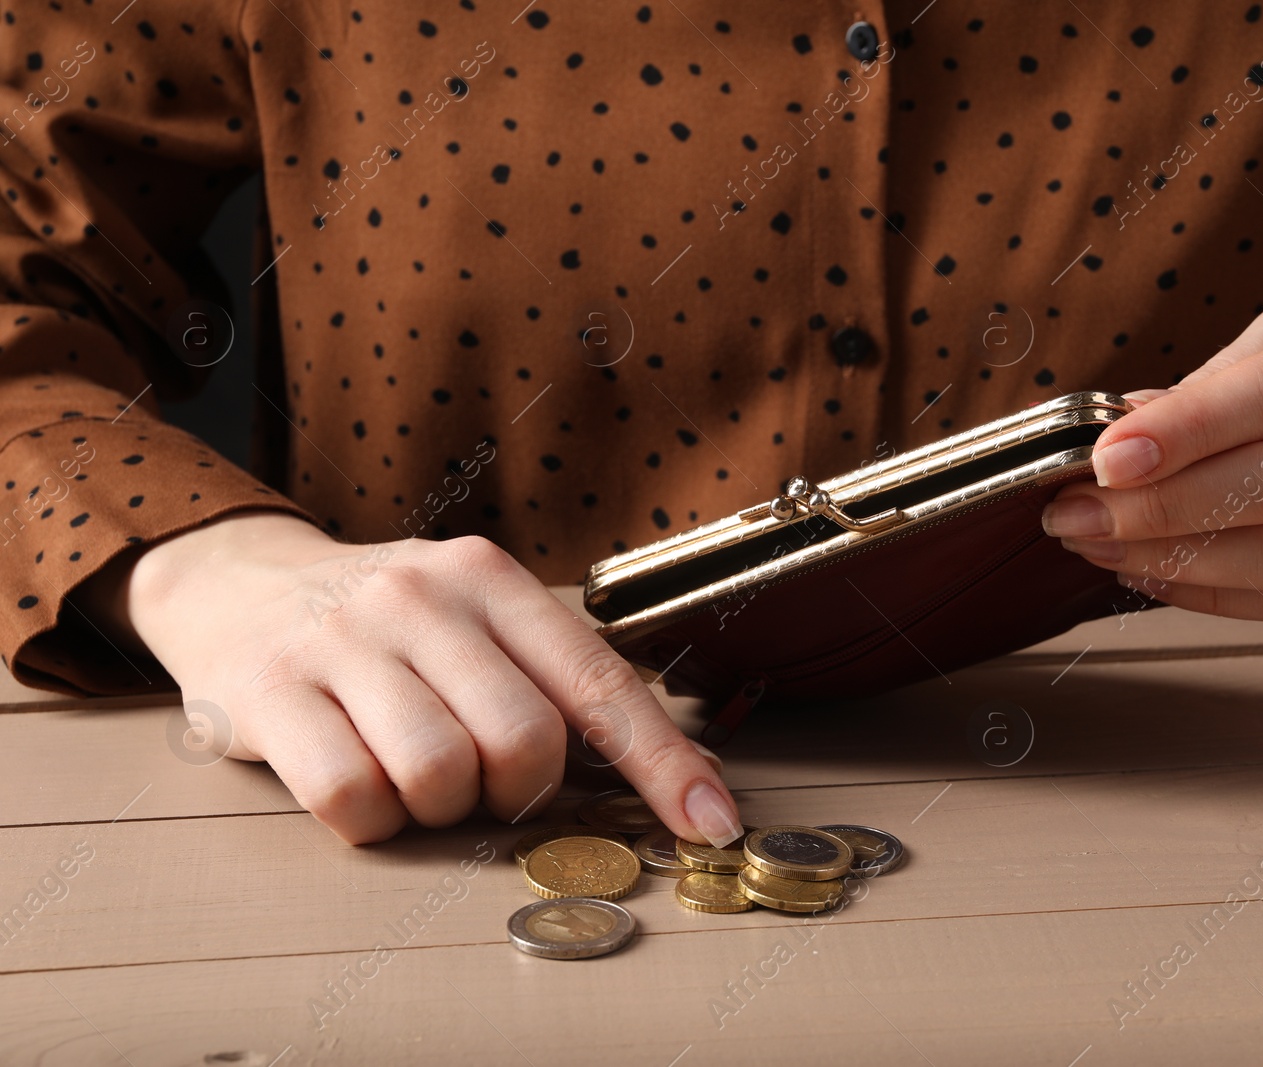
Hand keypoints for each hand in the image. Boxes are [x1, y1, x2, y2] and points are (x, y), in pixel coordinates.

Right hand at [84, 511, 740, 843]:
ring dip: (435, 807)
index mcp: (492, 580)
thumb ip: (556, 683)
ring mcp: (341, 638)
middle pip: (523, 743)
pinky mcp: (268, 688)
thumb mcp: (476, 622)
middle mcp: (423, 597)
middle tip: (479, 777)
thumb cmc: (387, 627)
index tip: (713, 826)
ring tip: (408, 768)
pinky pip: (350, 800)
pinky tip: (355, 779)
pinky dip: (367, 820)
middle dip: (514, 791)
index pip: (599, 685)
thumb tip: (680, 776)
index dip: (664, 765)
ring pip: (437, 777)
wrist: (238, 581)